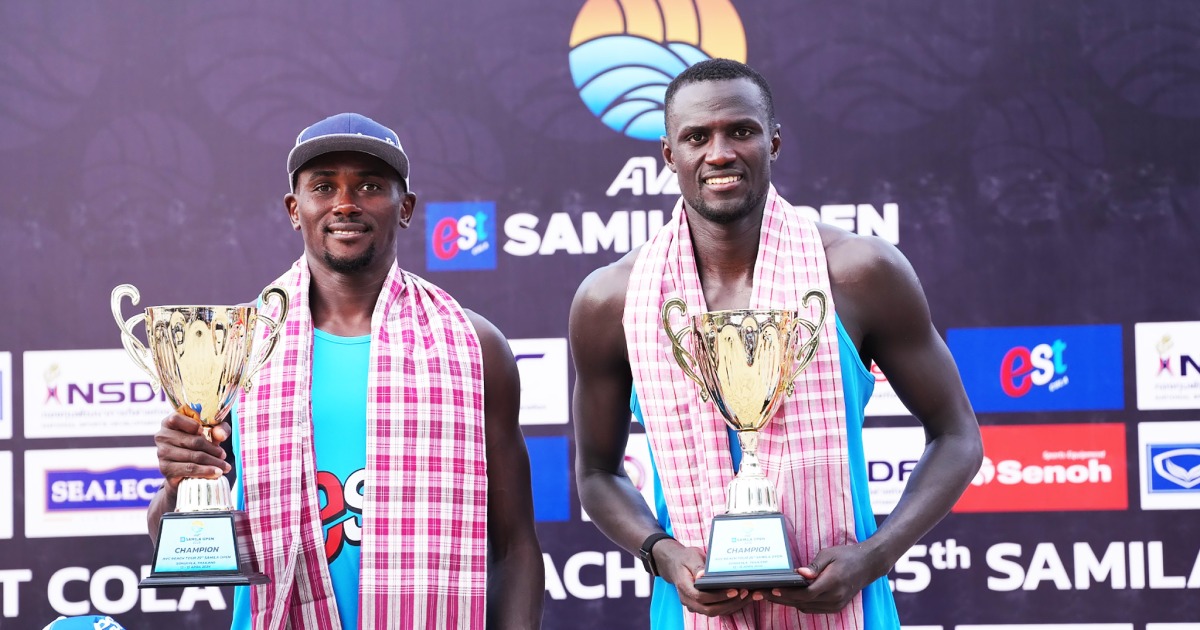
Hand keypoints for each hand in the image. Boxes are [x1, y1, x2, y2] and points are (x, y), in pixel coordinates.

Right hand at [153, 410, 231, 491]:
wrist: (185, 469)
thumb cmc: (198, 443)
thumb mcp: (210, 432)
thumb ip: (219, 428)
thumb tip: (221, 435)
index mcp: (169, 422)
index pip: (176, 418)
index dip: (193, 424)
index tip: (205, 431)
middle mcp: (162, 436)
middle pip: (193, 441)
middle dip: (213, 450)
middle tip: (224, 456)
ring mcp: (162, 453)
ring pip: (193, 457)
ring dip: (213, 462)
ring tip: (225, 467)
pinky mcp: (165, 469)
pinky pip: (189, 469)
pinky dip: (205, 471)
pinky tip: (216, 473)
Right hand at [654, 539, 754, 616]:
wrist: (675, 564)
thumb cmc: (684, 558)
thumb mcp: (690, 557)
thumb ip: (697, 567)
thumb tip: (702, 575)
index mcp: (684, 587)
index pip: (701, 597)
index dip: (718, 596)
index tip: (734, 590)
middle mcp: (688, 600)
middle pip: (709, 609)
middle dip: (729, 603)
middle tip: (744, 593)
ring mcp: (694, 605)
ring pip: (714, 612)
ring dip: (732, 606)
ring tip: (747, 595)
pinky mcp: (702, 605)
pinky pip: (716, 609)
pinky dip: (730, 605)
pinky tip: (742, 598)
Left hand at [762, 543, 880, 613]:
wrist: (868, 565)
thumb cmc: (846, 555)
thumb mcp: (829, 554)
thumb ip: (814, 566)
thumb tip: (799, 573)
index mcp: (833, 582)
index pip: (806, 593)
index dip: (787, 593)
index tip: (772, 589)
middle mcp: (834, 597)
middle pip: (802, 602)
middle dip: (781, 599)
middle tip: (761, 593)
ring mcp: (836, 605)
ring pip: (806, 607)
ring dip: (788, 602)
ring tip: (770, 594)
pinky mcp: (835, 607)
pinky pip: (813, 608)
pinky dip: (800, 603)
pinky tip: (788, 596)